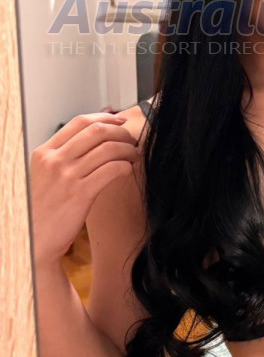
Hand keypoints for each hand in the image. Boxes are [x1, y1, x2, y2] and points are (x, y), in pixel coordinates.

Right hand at [29, 112, 141, 266]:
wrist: (36, 239)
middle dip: (120, 132)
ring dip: (128, 149)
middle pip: (97, 131)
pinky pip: (112, 169)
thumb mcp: (45, 174)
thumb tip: (95, 134)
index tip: (119, 121)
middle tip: (131, 139)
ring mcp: (67, 176)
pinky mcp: (81, 194)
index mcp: (44, 152)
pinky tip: (128, 170)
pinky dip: (125, 166)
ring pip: (108, 148)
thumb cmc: (45, 208)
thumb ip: (64, 155)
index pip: (79, 122)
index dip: (105, 118)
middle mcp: (54, 160)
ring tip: (134, 155)